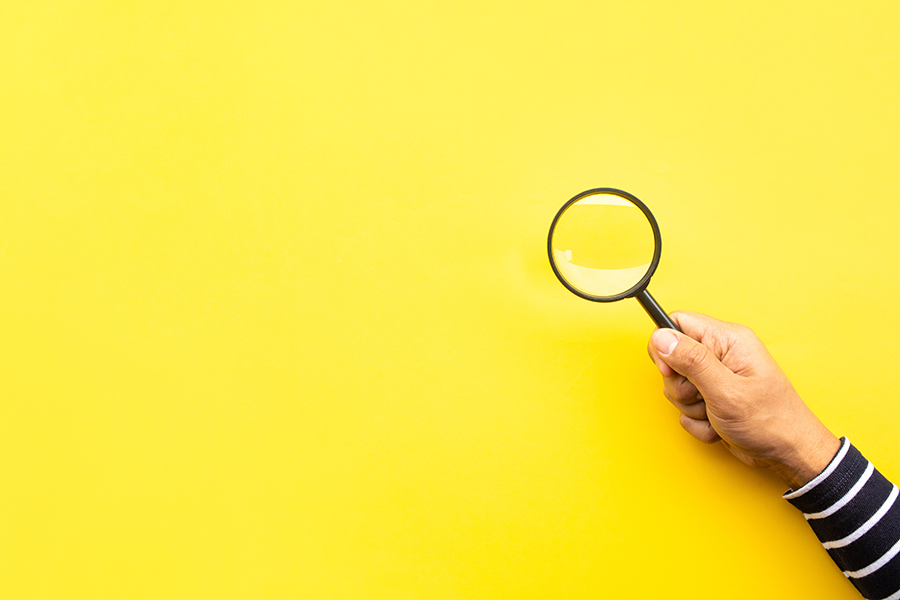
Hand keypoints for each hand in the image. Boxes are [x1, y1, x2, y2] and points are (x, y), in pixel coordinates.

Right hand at [647, 311, 840, 489]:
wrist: (789, 455)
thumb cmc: (771, 422)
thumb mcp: (727, 391)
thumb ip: (692, 361)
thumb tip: (661, 337)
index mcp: (729, 341)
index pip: (678, 324)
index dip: (666, 346)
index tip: (671, 371)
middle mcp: (722, 355)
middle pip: (673, 359)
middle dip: (681, 387)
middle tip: (704, 398)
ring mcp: (717, 378)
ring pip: (677, 387)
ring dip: (691, 408)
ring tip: (717, 414)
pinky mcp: (713, 399)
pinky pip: (686, 409)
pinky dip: (698, 423)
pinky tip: (719, 426)